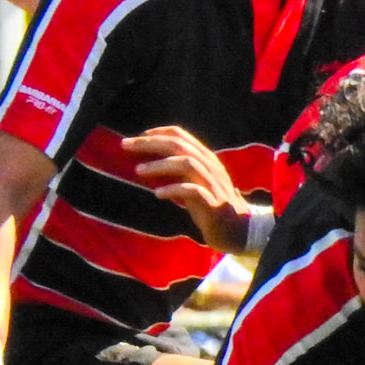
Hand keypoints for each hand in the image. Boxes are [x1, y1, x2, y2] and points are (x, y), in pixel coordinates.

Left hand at [124, 126, 250, 251]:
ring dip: (160, 165)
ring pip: (187, 163)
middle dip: (150, 143)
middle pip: (179, 145)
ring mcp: (213, 184)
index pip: (181, 135)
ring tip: (138, 170)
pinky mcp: (214, 203)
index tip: (136, 138)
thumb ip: (178, 170)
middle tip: (125, 146)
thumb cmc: (211, 206)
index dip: (157, 133)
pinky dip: (173, 189)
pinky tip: (158, 193)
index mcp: (206, 159)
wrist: (238, 231)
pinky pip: (193, 190)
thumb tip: (149, 163)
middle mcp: (211, 166)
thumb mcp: (194, 182)